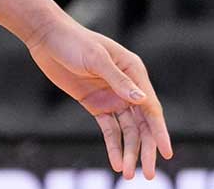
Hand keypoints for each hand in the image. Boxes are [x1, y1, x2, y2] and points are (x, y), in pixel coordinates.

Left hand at [25, 19, 173, 180]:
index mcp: (134, 71)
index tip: (167, 153)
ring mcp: (111, 97)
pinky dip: (113, 146)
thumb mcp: (95, 58)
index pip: (151, 107)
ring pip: (127, 131)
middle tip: (149, 174)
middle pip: (142, 124)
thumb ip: (118, 81)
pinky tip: (116, 164)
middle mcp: (127, 87)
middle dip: (147, 149)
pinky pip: (109, 130)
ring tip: (127, 174)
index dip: (160, 132)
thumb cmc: (73, 41)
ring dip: (129, 152)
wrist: (47, 38)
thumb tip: (143, 101)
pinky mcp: (95, 104)